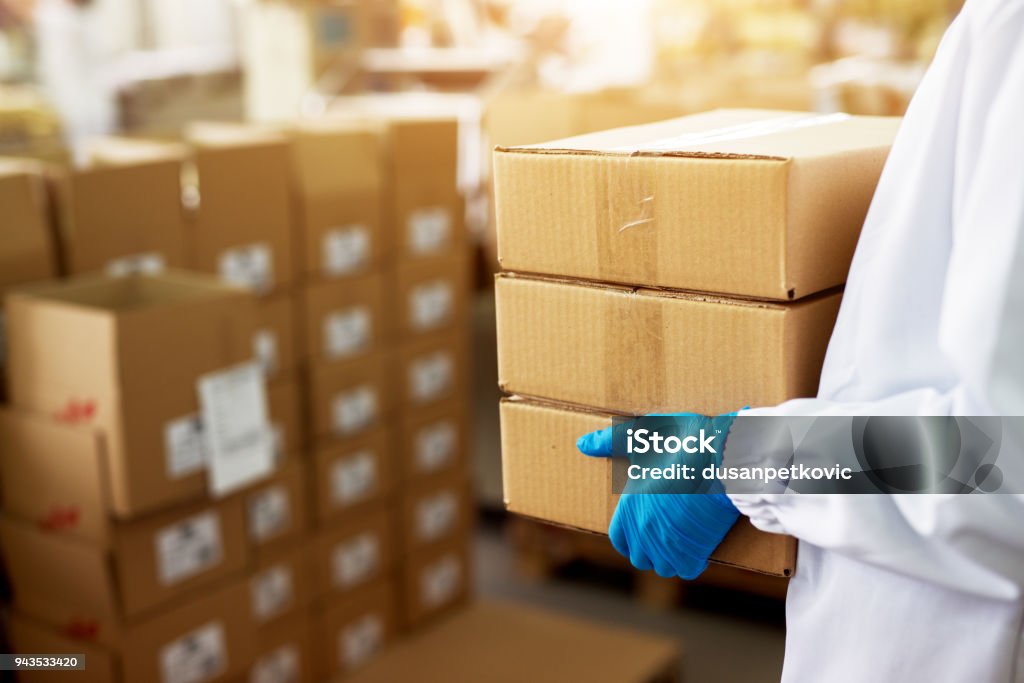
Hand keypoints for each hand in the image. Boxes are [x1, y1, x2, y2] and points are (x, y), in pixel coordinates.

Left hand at [577, 412, 740, 578]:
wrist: (721, 455)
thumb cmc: (681, 441)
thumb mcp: (641, 434)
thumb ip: (609, 441)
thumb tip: (581, 444)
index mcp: (630, 506)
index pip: (619, 539)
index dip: (629, 538)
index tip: (642, 531)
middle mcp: (644, 529)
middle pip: (641, 557)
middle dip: (650, 550)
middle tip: (666, 533)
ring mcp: (668, 543)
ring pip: (664, 567)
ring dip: (671, 558)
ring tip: (682, 541)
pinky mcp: (694, 549)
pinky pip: (688, 569)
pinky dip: (693, 562)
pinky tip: (699, 547)